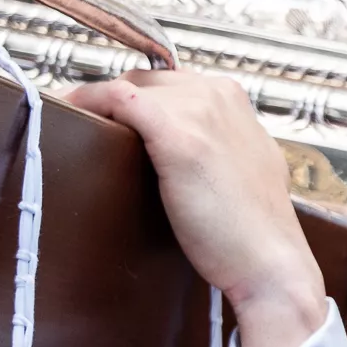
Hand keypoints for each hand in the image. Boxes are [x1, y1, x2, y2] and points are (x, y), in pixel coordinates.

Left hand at [62, 70, 326, 346]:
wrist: (271, 266)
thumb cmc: (253, 233)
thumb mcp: (242, 170)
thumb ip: (218, 145)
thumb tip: (176, 144)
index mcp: (239, 103)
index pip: (173, 84)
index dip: (138, 99)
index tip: (112, 116)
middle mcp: (222, 97)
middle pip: (148, 80)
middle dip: (117, 101)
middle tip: (90, 126)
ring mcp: (201, 111)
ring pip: (129, 86)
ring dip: (98, 103)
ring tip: (76, 126)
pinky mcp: (178, 134)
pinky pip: (117, 99)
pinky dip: (89, 103)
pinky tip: (75, 119)